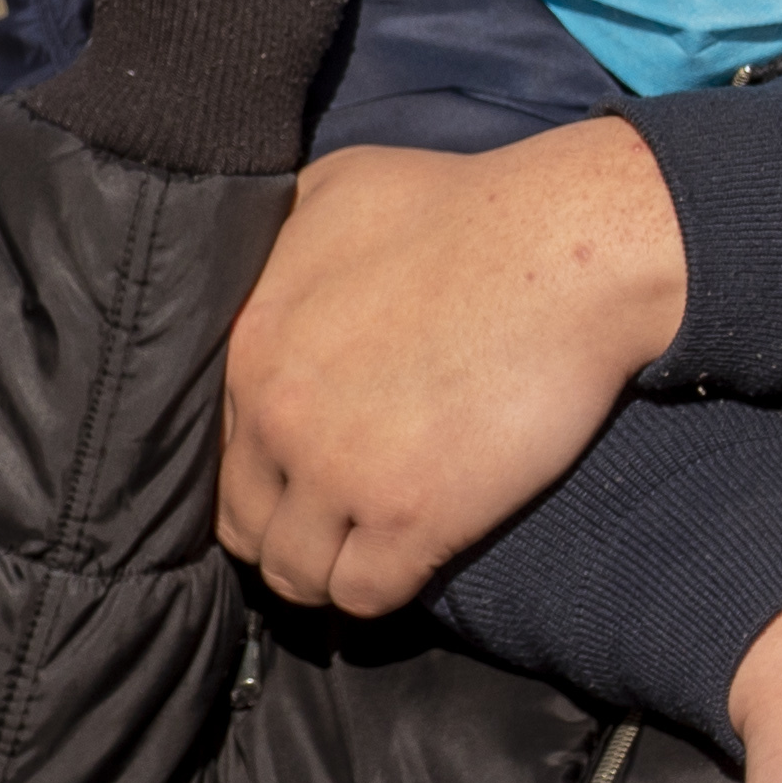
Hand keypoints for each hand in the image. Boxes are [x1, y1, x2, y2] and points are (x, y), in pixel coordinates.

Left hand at [218, 118, 683, 611]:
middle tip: (333, 521)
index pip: (214, 450)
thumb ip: (270, 234)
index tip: (298, 470)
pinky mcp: (412, 518)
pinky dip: (380, 590)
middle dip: (284, 527)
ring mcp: (339, 473)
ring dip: (327, 569)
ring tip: (367, 549)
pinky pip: (362, 596)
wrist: (568, 249)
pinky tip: (410, 558)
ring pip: (294, 574)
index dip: (259, 466)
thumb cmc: (462, 205)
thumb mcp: (331, 186)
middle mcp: (275, 414)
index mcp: (247, 343)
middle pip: (243, 523)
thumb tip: (247, 260)